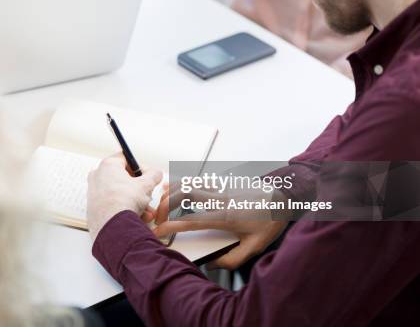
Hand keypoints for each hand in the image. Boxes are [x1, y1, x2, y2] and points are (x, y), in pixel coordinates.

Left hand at [87, 153, 162, 239]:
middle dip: (138, 188)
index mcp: (108, 165)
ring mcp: (94, 192)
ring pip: (119, 193)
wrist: (112, 226)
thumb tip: (156, 173)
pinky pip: (113, 204)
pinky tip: (137, 217)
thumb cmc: (124, 202)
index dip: (139, 166)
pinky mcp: (94, 207)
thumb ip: (153, 175)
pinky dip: (125, 209)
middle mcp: (97, 176)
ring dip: (135, 201)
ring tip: (147, 211)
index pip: (125, 158)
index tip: (147, 174)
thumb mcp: (146, 185)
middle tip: (147, 194)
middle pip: (123, 178)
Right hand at [153, 184, 287, 269]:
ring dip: (172, 190)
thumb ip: (232, 259)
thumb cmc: (272, 220)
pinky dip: (184, 182)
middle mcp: (220, 199)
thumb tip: (212, 264)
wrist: (286, 196)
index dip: (171, 226)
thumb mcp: (255, 246)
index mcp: (225, 216)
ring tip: (162, 202)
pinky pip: (199, 179)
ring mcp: (221, 188)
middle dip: (165, 204)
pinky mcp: (224, 183)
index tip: (159, 232)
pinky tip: (176, 187)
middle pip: (183, 194)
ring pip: (189, 182)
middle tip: (158, 216)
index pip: (190, 221)